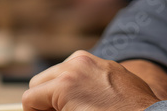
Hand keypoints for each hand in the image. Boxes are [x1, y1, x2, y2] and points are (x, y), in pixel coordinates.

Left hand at [22, 51, 161, 110]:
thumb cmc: (136, 109)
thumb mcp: (115, 89)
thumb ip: (95, 87)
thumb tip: (83, 100)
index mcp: (92, 63)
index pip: (60, 78)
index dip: (56, 100)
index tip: (68, 110)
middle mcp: (80, 61)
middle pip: (43, 82)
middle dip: (46, 101)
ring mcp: (72, 72)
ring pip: (34, 91)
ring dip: (42, 107)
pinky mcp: (65, 86)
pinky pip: (30, 101)